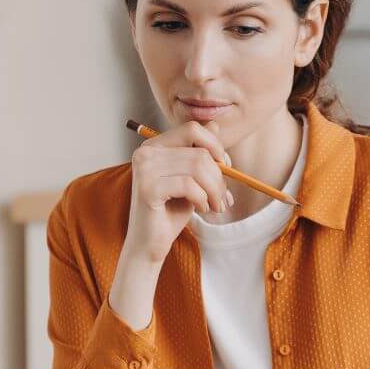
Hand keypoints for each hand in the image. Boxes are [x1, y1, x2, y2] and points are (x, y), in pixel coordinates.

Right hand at [107, 122, 231, 329]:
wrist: (150, 244)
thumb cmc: (171, 212)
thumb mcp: (191, 178)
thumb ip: (199, 153)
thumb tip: (214, 124)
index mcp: (154, 146)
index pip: (193, 129)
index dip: (215, 145)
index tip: (226, 166)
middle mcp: (145, 152)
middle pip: (199, 150)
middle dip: (219, 175)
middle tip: (223, 197)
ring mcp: (143, 169)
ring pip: (198, 166)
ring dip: (214, 189)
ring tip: (214, 206)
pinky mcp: (147, 188)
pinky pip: (189, 185)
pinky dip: (202, 199)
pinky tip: (200, 209)